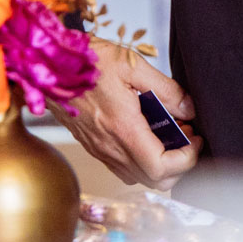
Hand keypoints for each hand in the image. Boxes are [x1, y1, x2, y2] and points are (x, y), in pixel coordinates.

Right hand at [49, 39, 199, 189]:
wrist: (47, 64)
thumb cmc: (84, 60)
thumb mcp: (131, 64)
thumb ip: (165, 88)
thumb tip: (188, 108)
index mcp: (122, 127)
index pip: (161, 167)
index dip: (187, 159)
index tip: (195, 140)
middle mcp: (109, 146)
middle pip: (153, 181)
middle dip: (178, 165)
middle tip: (187, 138)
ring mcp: (99, 149)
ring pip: (137, 177)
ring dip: (159, 164)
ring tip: (168, 135)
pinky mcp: (92, 146)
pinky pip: (121, 167)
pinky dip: (141, 160)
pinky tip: (145, 133)